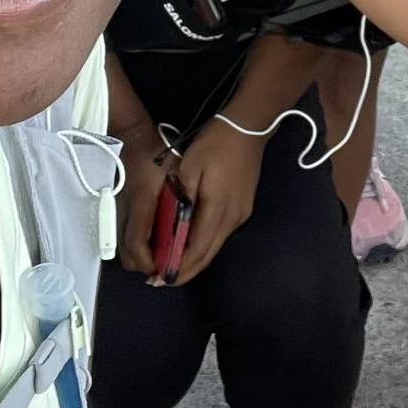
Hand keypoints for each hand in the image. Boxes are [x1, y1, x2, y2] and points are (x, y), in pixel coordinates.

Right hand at [113, 121, 172, 276]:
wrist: (132, 137)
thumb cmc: (158, 153)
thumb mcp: (177, 172)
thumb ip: (183, 198)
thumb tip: (189, 226)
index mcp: (141, 201)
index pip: (137, 243)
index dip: (149, 262)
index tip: (163, 269)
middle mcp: (123, 210)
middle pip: (126, 255)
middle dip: (144, 265)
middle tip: (165, 263)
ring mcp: (115, 210)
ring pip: (121, 248)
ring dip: (139, 256)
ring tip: (160, 253)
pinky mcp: (113, 209)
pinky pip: (121, 236)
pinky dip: (134, 245)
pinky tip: (150, 239)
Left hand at [168, 121, 266, 285]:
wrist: (248, 127)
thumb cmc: (215, 144)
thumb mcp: (188, 167)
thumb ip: (179, 199)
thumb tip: (170, 228)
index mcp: (217, 210)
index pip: (197, 251)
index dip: (178, 268)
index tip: (159, 278)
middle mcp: (232, 219)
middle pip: (207, 255)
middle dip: (184, 271)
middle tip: (161, 279)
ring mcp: (240, 215)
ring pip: (215, 246)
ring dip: (194, 259)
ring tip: (171, 263)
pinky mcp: (243, 208)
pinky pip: (220, 234)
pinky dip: (204, 244)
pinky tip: (190, 242)